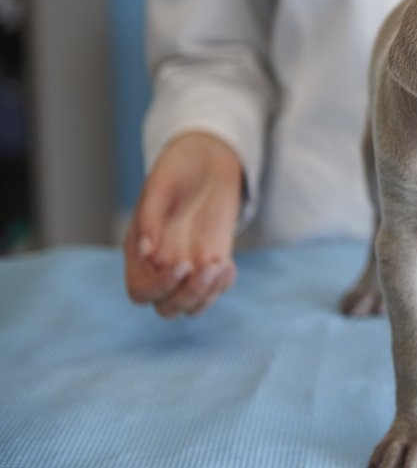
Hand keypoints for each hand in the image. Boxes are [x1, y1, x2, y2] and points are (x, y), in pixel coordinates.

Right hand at [124, 132, 241, 317]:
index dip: (160, 287)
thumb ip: (150, 217)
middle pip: (167, 308)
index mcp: (137, 251)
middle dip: (187, 296)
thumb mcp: (161, 187)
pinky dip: (224, 284)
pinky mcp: (211, 261)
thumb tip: (148, 252)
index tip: (183, 266)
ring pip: (192, 306)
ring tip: (220, 264)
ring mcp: (187, 266)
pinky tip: (228, 263)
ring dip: (208, 294)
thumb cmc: (176, 170)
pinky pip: (216, 289)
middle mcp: (160, 265)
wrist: (204, 160)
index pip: (140, 291)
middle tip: (207, 267)